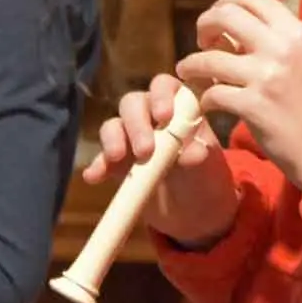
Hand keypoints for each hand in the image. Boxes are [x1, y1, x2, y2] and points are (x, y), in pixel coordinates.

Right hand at [79, 74, 238, 247]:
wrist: (194, 216)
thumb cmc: (205, 180)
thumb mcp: (207, 169)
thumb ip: (200, 157)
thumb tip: (190, 154)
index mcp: (178, 108)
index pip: (165, 86)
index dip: (162, 95)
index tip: (164, 115)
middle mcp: (150, 117)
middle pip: (133, 103)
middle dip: (136, 123)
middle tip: (144, 150)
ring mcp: (130, 140)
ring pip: (113, 125)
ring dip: (113, 138)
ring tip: (116, 157)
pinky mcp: (116, 165)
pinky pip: (101, 159)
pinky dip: (97, 165)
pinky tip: (94, 175)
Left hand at [177, 0, 301, 187]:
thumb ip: (285, 40)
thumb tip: (251, 24)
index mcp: (298, 32)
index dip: (226, 2)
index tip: (219, 20)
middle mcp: (282, 47)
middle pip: (226, 15)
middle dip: (205, 24)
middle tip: (202, 40)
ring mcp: (266, 76)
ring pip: (210, 57)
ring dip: (192, 64)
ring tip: (189, 71)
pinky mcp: (253, 106)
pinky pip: (212, 93)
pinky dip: (203, 98)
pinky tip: (207, 103)